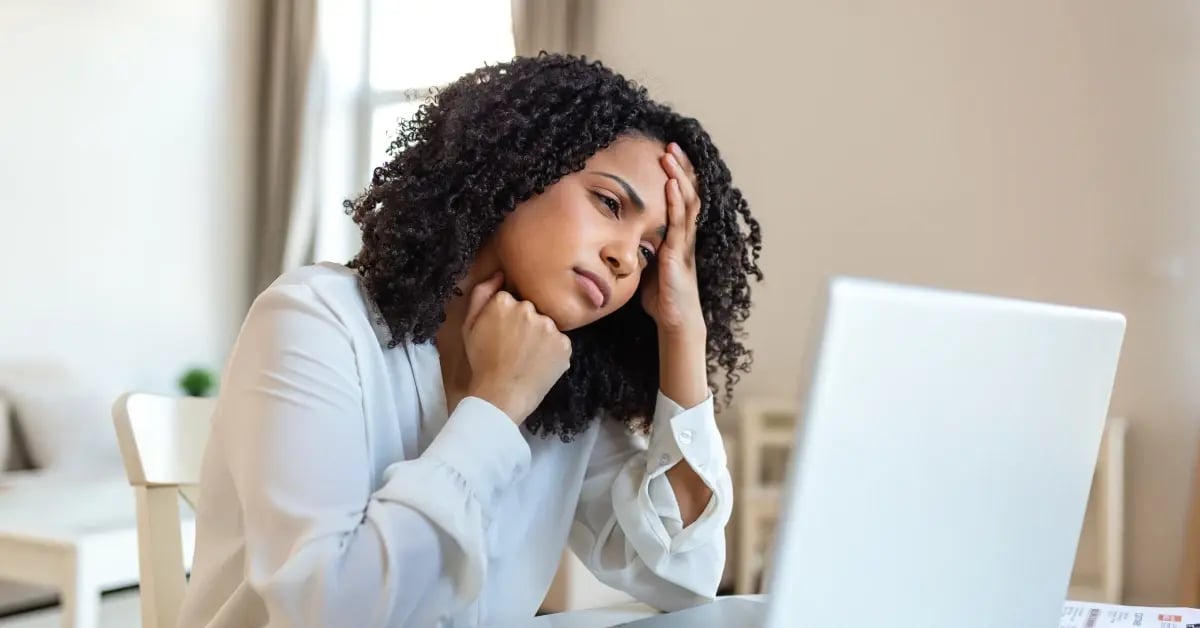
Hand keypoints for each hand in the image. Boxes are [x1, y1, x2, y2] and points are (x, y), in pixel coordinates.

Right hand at [462, 272, 572, 423]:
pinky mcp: (565, 344)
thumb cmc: (482, 362)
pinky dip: (553, 352)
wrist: (500, 397)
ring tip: (527, 358)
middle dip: (526, 324)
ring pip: (547, 325)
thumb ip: (481, 294)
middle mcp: (528, 308)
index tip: (503, 333)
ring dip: (541, 337)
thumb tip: (500, 274)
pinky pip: (560, 342)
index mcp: (504, 301)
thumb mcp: (469, 326)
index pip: (513, 299)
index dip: (508, 317)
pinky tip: (539, 364)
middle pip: (532, 309)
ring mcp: (549, 326)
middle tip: (515, 348)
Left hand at [642, 143, 705, 338]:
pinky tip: (670, 186)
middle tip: (672, 145)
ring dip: (679, 177)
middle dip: (682, 169)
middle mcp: (686, 236)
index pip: (682, 200)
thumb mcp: (649, 265)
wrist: (675, 322)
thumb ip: (644, 247)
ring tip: (670, 155)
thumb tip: (626, 234)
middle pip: (689, 194)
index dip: (679, 176)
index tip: (669, 154)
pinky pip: (679, 224)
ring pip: (686, 203)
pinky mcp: (679, 255)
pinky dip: (675, 202)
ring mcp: (685, 244)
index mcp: (680, 237)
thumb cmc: (662, 298)